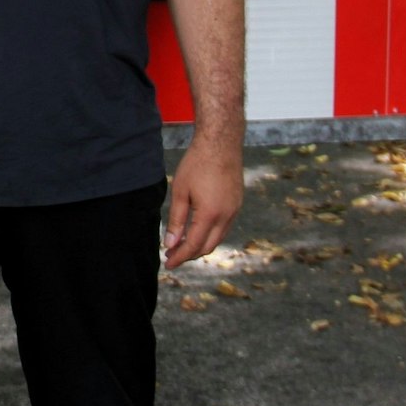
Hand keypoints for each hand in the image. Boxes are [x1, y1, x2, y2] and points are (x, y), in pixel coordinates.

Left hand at [162, 139, 242, 268]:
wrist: (221, 143)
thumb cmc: (198, 163)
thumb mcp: (180, 192)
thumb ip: (175, 220)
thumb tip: (170, 243)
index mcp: (210, 214)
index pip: (193, 245)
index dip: (180, 257)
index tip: (168, 263)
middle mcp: (226, 216)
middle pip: (207, 247)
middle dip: (189, 254)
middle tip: (172, 254)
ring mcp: (235, 210)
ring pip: (217, 239)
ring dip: (201, 245)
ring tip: (183, 244)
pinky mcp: (237, 204)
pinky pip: (224, 227)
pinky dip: (210, 234)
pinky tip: (198, 230)